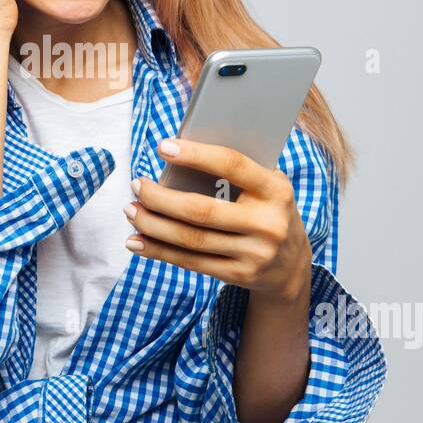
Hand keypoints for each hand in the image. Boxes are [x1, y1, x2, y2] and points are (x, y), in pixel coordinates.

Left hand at [123, 138, 312, 304]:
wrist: (291, 266)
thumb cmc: (268, 211)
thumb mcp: (267, 187)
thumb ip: (236, 173)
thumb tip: (180, 156)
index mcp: (276, 190)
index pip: (232, 165)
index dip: (195, 155)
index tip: (163, 147)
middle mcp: (267, 223)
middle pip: (201, 210)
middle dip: (160, 198)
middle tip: (137, 185)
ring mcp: (254, 254)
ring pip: (191, 239)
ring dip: (152, 225)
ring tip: (131, 211)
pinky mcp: (238, 275)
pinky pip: (190, 262)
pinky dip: (158, 251)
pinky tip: (137, 241)